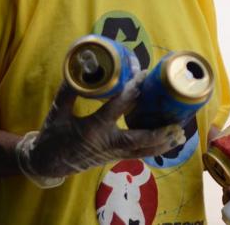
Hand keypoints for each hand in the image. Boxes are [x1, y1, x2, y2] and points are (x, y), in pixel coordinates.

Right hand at [15, 72, 185, 187]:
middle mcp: (106, 143)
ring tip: (181, 135)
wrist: (48, 163)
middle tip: (177, 124)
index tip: (143, 75)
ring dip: (162, 144)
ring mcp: (112, 153)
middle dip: (158, 133)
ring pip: (142, 151)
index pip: (116, 108)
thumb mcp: (57, 111)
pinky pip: (139, 155)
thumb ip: (70, 90)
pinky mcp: (115, 158)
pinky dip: (155, 150)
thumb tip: (81, 66)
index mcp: (92, 128)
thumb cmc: (53, 135)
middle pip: (137, 139)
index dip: (131, 91)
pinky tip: (170, 144)